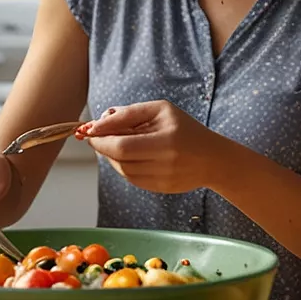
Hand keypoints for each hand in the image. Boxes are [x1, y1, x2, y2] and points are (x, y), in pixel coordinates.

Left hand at [79, 100, 230, 194]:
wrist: (212, 159)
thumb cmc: (185, 129)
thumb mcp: (160, 110)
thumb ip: (129, 114)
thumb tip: (99, 121)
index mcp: (165, 141)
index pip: (121, 144)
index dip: (100, 138)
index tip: (88, 130)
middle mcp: (164, 163)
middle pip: (118, 159)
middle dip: (101, 146)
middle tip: (95, 136)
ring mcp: (162, 179)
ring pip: (122, 170)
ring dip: (111, 156)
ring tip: (115, 142)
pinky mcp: (160, 189)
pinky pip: (131, 178)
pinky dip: (123, 166)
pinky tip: (127, 155)